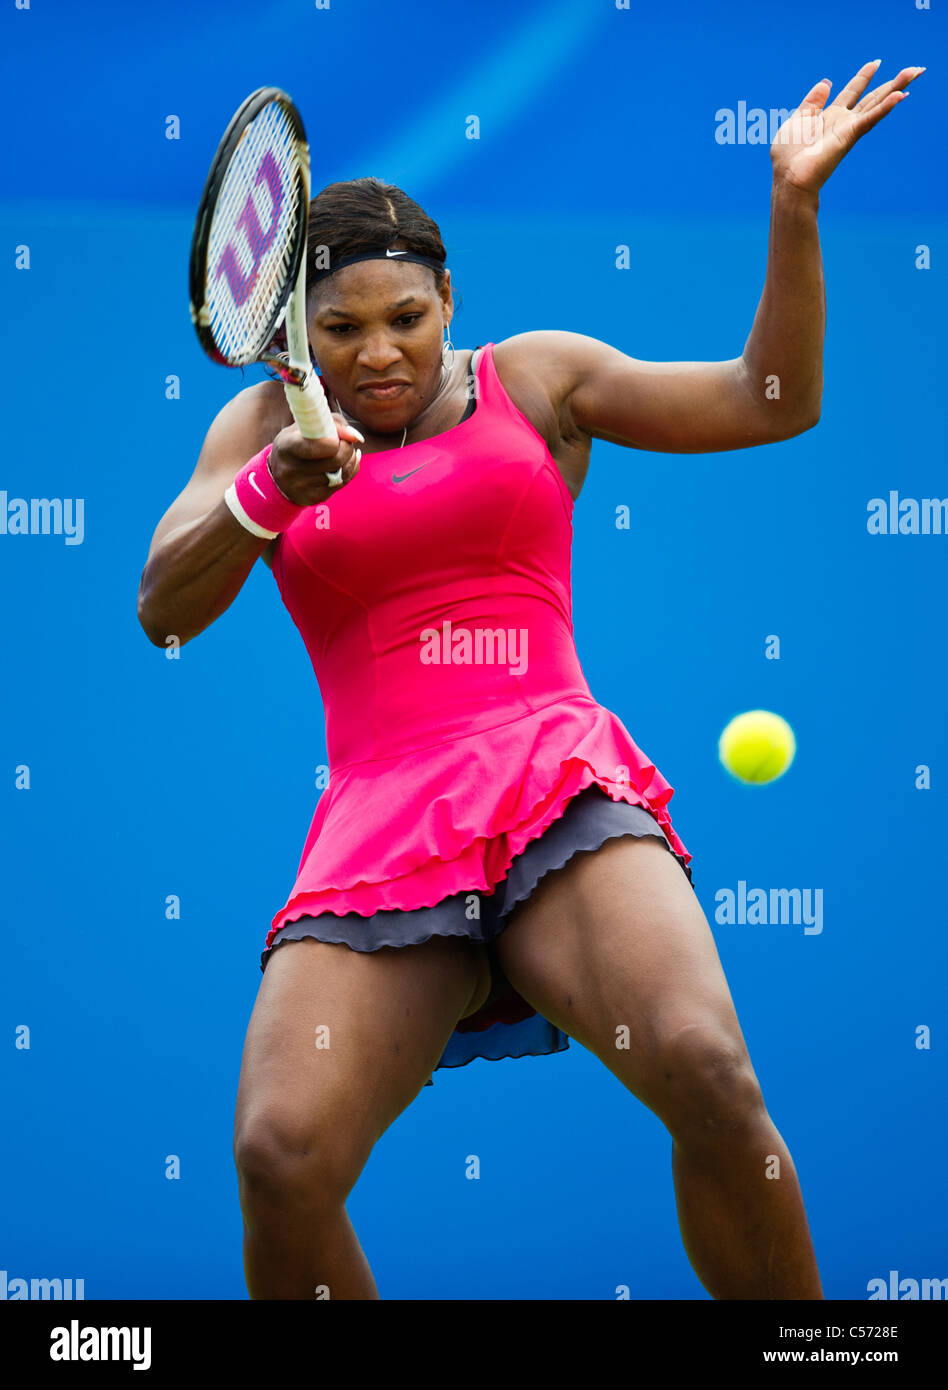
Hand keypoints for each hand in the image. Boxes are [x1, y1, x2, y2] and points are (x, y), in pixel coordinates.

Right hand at [269, 413, 361, 505]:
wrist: (280, 472)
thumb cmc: (300, 440)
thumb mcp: (309, 425)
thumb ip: (334, 424)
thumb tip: (356, 437)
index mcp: (286, 446)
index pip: (315, 447)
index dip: (334, 443)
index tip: (338, 438)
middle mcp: (290, 469)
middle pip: (335, 461)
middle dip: (348, 449)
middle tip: (347, 442)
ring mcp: (300, 487)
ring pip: (341, 473)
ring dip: (350, 460)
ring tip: (346, 452)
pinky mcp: (311, 498)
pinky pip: (341, 484)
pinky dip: (349, 472)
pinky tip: (345, 465)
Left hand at [770, 61, 924, 194]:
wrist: (789, 178)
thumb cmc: (789, 155)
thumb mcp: (798, 120)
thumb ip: (813, 102)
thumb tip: (827, 82)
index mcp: (830, 116)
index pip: (852, 92)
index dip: (863, 77)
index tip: (876, 63)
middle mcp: (843, 121)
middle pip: (872, 97)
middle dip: (892, 83)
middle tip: (914, 68)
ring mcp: (849, 129)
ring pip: (877, 104)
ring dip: (897, 88)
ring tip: (915, 72)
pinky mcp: (849, 136)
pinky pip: (870, 118)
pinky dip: (885, 107)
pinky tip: (900, 96)